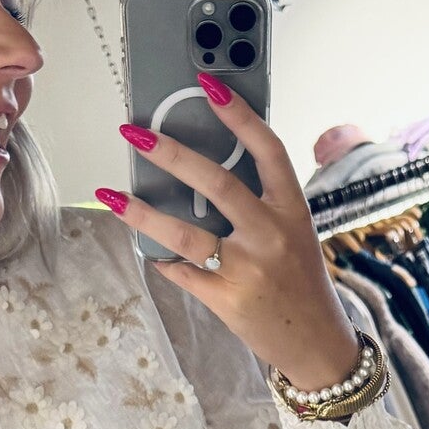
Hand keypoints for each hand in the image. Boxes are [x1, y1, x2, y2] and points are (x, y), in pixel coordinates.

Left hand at [99, 74, 361, 393]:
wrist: (316, 344)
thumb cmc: (300, 285)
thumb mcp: (294, 235)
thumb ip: (259, 206)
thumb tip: (202, 177)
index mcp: (291, 211)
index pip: (268, 150)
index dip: (239, 115)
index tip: (208, 85)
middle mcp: (271, 235)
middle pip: (217, 183)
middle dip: (172, 155)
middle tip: (135, 134)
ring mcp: (248, 269)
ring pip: (187, 234)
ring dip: (144, 214)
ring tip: (113, 195)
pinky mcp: (227, 300)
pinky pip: (183, 273)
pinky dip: (163, 260)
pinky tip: (148, 250)